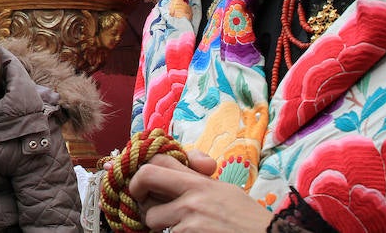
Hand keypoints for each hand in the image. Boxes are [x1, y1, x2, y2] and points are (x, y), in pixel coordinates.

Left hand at [128, 153, 272, 231]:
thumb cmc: (248, 220)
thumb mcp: (225, 191)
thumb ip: (198, 179)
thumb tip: (179, 164)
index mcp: (201, 181)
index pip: (159, 159)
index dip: (145, 168)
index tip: (144, 180)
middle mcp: (192, 196)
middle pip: (145, 178)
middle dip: (136, 191)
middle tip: (142, 202)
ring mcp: (189, 220)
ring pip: (150, 217)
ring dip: (156, 225)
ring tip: (174, 227)